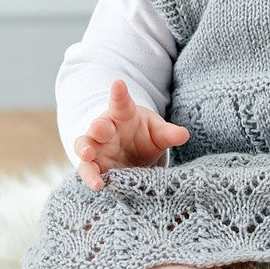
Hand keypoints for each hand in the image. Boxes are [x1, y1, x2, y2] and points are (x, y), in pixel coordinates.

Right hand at [74, 79, 189, 190]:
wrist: (134, 153)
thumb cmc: (145, 135)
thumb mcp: (159, 132)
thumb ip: (169, 133)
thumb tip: (184, 135)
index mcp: (123, 115)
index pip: (121, 102)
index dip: (119, 93)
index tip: (118, 83)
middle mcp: (107, 129)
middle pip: (99, 125)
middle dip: (98, 126)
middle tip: (99, 129)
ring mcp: (98, 147)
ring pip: (85, 146)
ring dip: (85, 150)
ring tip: (88, 155)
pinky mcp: (95, 166)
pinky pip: (87, 170)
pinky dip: (90, 176)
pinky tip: (97, 184)